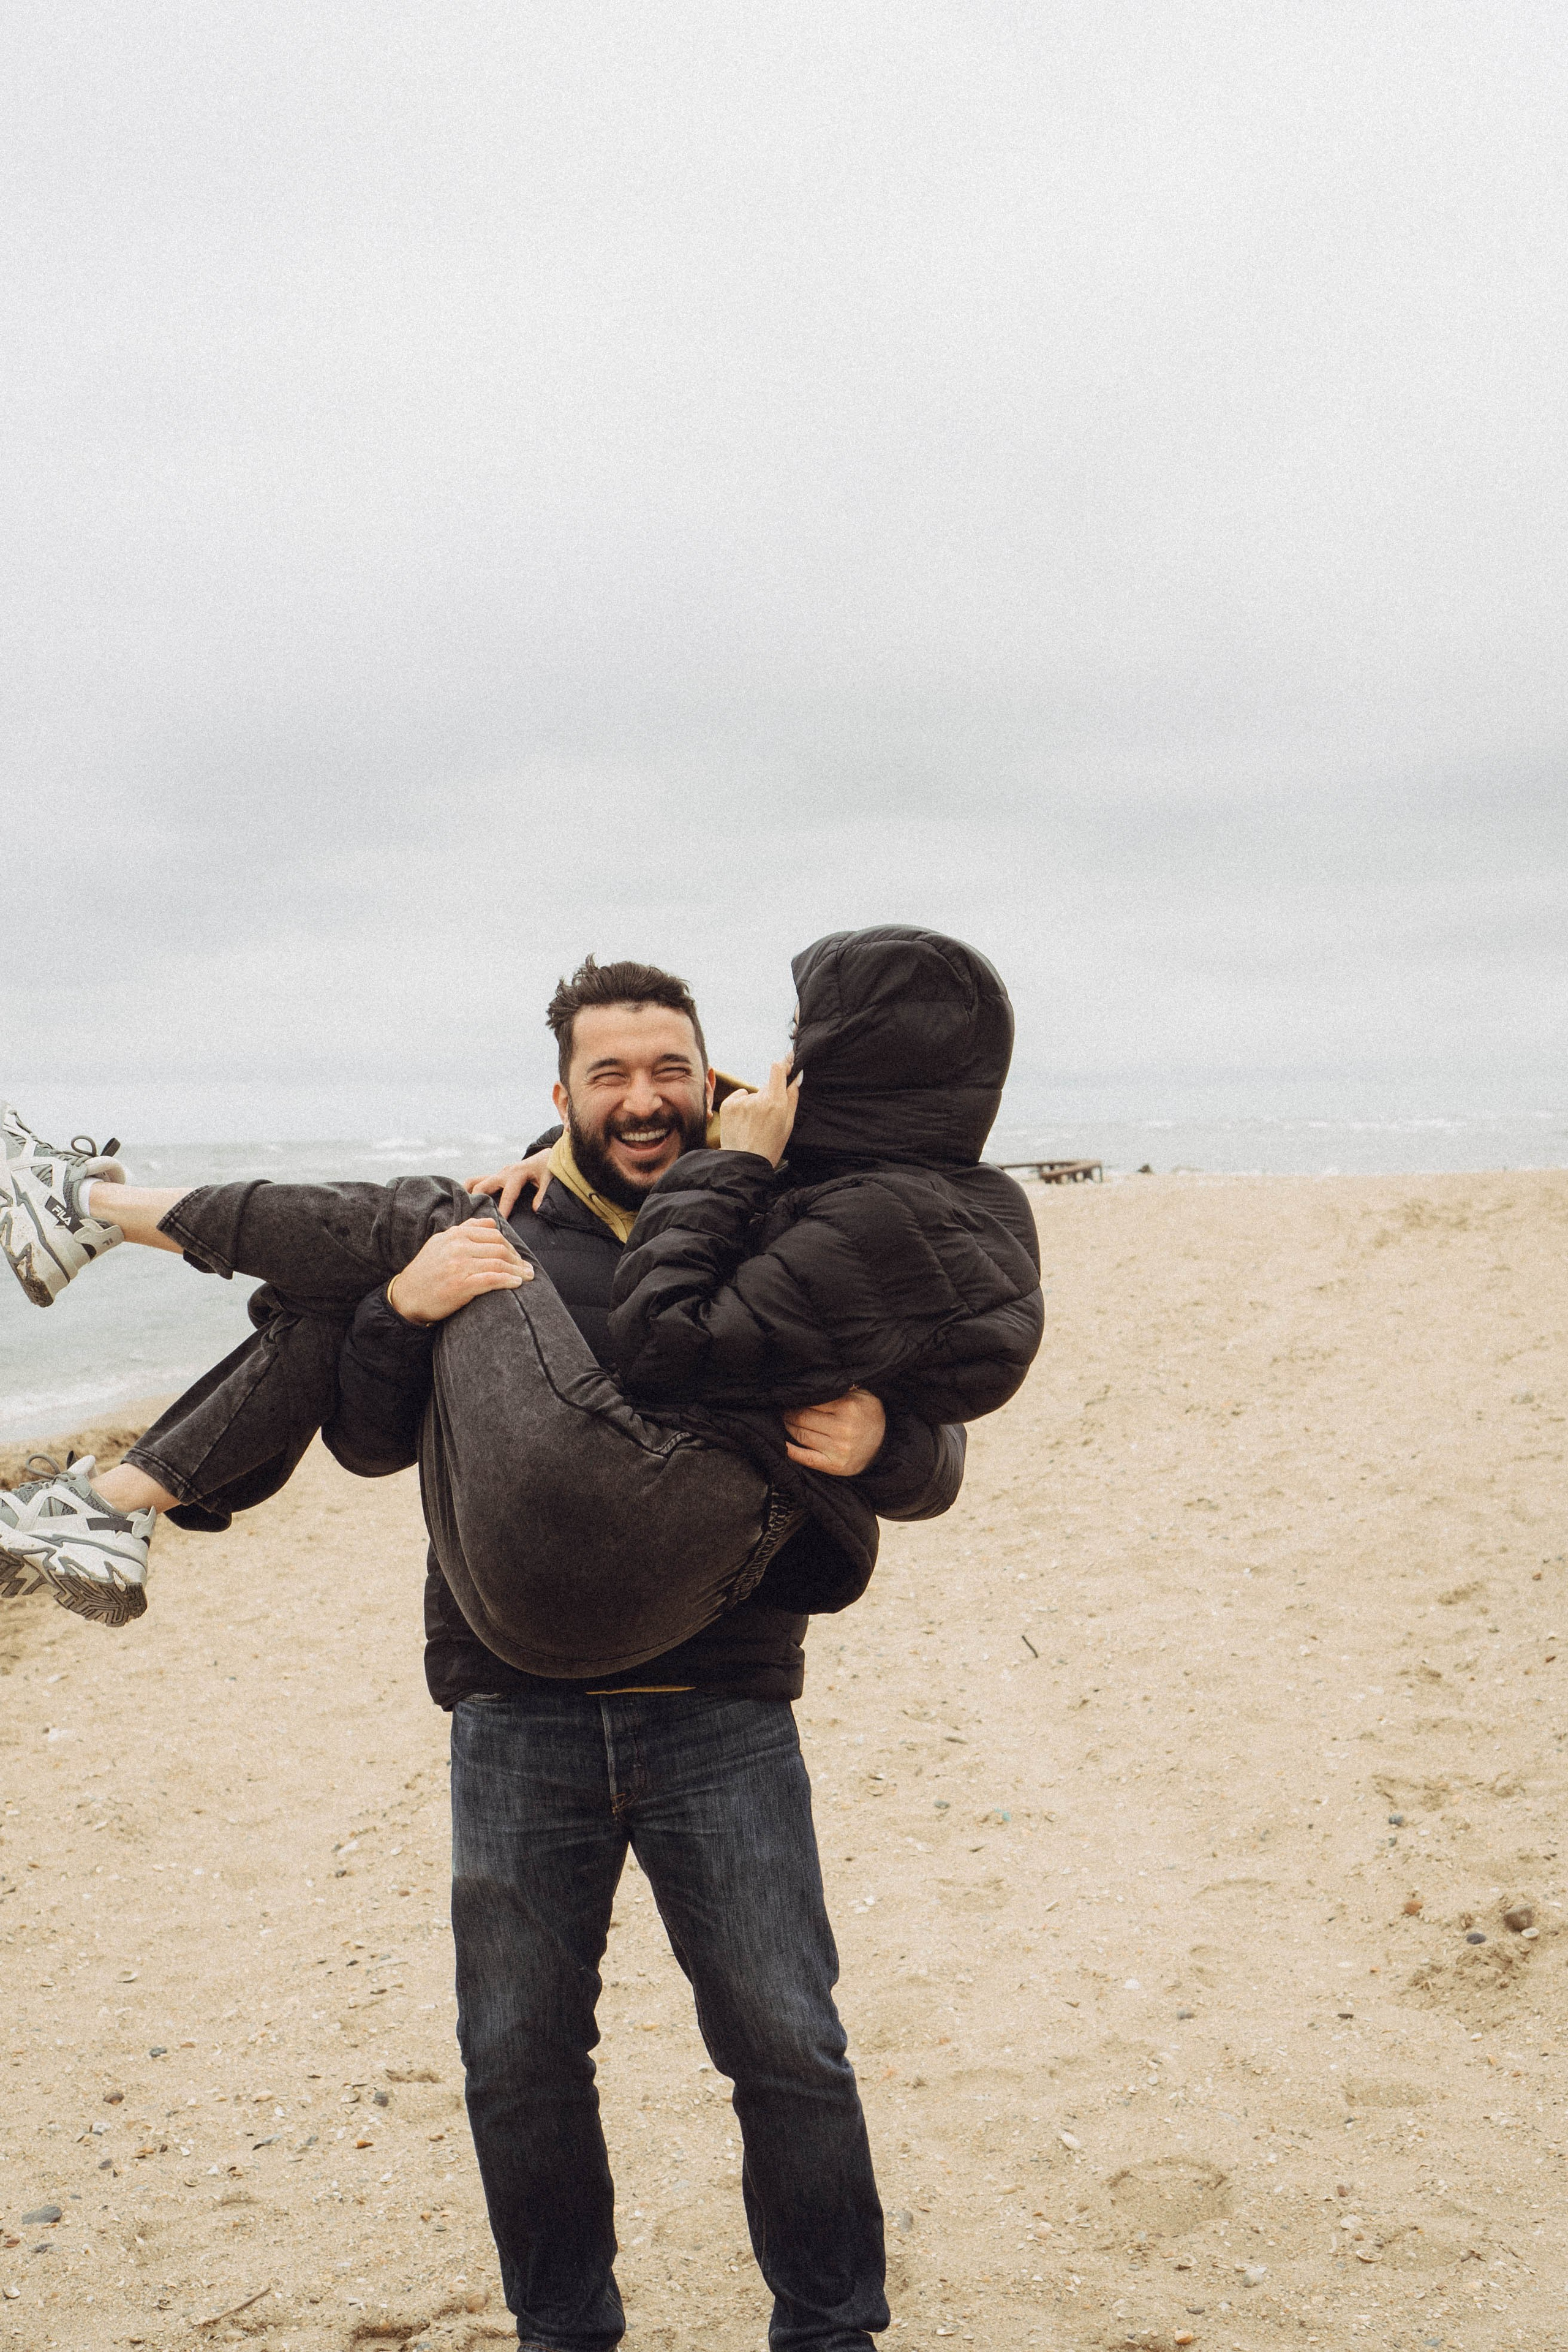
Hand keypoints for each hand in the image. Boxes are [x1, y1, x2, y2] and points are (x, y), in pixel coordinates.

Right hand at [387, 1219, 533, 1325]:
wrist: (406, 1297)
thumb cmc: (426, 1271)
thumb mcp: (441, 1243)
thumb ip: (465, 1230)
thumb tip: (490, 1222)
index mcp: (455, 1234)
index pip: (492, 1234)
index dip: (510, 1245)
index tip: (518, 1257)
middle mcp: (458, 1247)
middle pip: (499, 1247)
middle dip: (517, 1259)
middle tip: (527, 1269)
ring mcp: (459, 1265)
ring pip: (499, 1263)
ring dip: (517, 1271)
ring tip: (527, 1277)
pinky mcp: (461, 1285)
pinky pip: (492, 1279)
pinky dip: (508, 1280)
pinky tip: (517, 1284)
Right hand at [467, 1148, 554, 1217]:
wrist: (546, 1155)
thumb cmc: (548, 1167)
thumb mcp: (549, 1178)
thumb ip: (542, 1194)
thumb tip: (536, 1209)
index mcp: (517, 1174)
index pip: (508, 1195)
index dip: (503, 1209)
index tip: (498, 1222)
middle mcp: (503, 1173)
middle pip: (482, 1186)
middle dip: (476, 1201)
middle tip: (472, 1218)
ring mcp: (498, 1173)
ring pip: (475, 1181)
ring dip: (468, 1194)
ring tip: (463, 1210)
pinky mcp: (496, 1176)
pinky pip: (478, 1181)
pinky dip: (470, 1191)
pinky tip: (466, 1203)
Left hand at [718, 1057, 800, 1166]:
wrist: (744, 1162)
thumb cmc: (770, 1146)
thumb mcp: (788, 1124)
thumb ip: (792, 1098)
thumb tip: (796, 1077)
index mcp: (776, 1102)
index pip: (777, 1068)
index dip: (783, 1065)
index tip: (786, 1065)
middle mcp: (758, 1098)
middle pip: (767, 1085)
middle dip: (771, 1094)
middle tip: (768, 1115)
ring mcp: (741, 1101)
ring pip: (753, 1094)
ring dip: (755, 1103)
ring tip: (754, 1124)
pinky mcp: (728, 1104)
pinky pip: (739, 1097)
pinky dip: (742, 1106)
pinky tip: (743, 1122)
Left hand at [782, 1387, 885, 1475]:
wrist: (885, 1443)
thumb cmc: (870, 1416)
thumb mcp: (862, 1395)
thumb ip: (841, 1388)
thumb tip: (816, 1384)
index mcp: (848, 1407)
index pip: (811, 1402)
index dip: (797, 1400)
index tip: (791, 1398)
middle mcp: (842, 1429)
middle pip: (803, 1418)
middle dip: (789, 1413)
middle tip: (784, 1410)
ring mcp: (838, 1449)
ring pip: (801, 1436)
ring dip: (788, 1428)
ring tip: (785, 1422)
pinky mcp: (834, 1465)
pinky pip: (806, 1458)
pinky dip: (791, 1451)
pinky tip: (783, 1444)